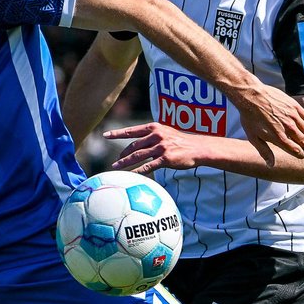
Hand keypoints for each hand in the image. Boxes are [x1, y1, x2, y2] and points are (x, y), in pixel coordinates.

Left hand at [106, 122, 231, 172]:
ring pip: (137, 156)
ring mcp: (160, 147)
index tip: (106, 135)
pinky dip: (138, 171)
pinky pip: (148, 166)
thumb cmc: (180, 142)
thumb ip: (151, 136)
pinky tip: (131, 175)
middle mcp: (156, 136)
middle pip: (133, 146)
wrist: (197, 148)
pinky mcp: (165, 159)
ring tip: (116, 167)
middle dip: (122, 154)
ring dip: (125, 163)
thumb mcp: (165, 133)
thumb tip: (138, 144)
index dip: (117, 133)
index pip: (132, 130)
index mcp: (154, 128)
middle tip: (115, 161)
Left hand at [237, 84, 303, 160]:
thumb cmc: (250, 117)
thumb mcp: (254, 138)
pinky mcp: (294, 107)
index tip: (303, 156)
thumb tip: (271, 165)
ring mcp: (293, 117)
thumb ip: (264, 152)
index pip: (295, 150)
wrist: (252, 96)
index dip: (300, 154)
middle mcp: (288, 129)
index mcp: (279, 138)